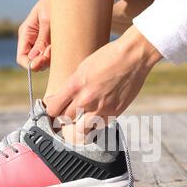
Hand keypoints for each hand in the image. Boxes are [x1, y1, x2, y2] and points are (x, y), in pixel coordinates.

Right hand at [16, 0, 50, 70]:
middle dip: (43, 61)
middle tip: (51, 50)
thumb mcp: (47, 20)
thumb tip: (35, 58)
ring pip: (44, 61)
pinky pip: (53, 57)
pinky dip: (57, 56)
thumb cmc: (53, 5)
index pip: (22, 58)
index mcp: (26, 34)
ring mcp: (42, 44)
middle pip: (34, 62)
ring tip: (56, 44)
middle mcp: (33, 42)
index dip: (30, 64)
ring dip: (51, 58)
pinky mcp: (52, 45)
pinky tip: (61, 45)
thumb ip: (42, 39)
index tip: (40, 62)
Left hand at [46, 26, 161, 132]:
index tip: (57, 107)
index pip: (53, 109)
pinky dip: (96, 124)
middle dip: (66, 116)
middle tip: (71, 111)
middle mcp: (85, 99)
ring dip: (80, 124)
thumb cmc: (108, 57)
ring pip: (81, 129)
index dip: (54, 109)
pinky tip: (98, 116)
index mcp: (74, 86)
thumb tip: (65, 98)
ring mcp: (100, 108)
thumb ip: (73, 85)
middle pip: (65, 119)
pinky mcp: (114, 113)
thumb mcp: (83, 67)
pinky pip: (99, 127)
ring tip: (83, 118)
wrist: (133, 57)